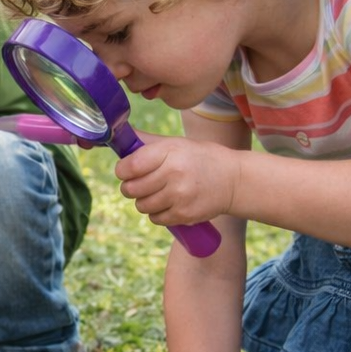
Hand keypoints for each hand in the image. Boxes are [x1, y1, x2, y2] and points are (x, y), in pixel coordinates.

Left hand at [114, 131, 238, 226]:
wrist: (234, 180)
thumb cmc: (199, 158)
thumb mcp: (176, 143)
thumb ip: (146, 142)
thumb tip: (117, 133)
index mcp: (169, 152)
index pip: (130, 166)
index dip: (122, 170)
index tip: (125, 170)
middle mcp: (174, 174)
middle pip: (131, 189)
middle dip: (130, 187)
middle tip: (140, 183)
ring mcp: (179, 196)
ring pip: (141, 205)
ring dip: (144, 201)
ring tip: (157, 193)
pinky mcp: (184, 214)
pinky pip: (155, 218)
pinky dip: (156, 213)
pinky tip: (168, 203)